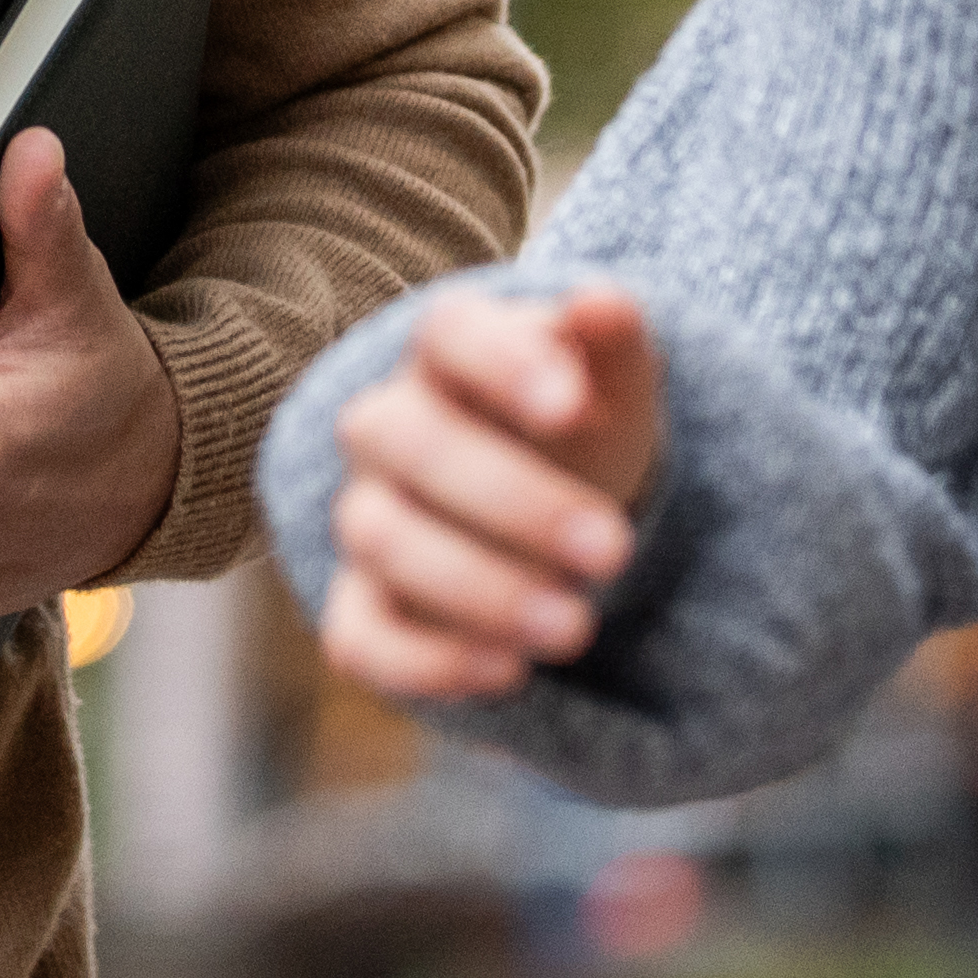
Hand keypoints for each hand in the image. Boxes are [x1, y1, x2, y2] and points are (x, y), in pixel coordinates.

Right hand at [306, 283, 667, 704]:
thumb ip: (613, 346)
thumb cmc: (584, 428)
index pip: (449, 333)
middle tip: (613, 551)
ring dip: (479, 588)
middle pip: (412, 443)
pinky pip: (360, 638)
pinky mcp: (362, 608)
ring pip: (383, 539)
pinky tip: (510, 674)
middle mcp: (387, 428)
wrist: (562, 499)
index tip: (573, 404)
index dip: (501, 364)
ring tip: (578, 627)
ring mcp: (366, 516)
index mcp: (449, 353)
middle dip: (513, 501)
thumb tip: (602, 303)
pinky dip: (426, 662)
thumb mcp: (617, 386)